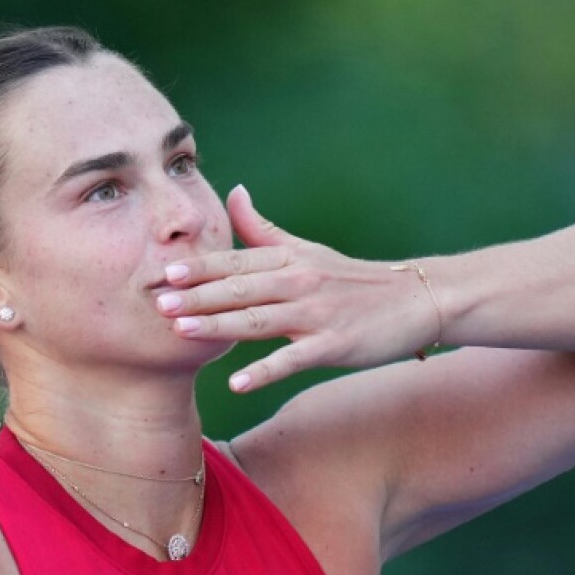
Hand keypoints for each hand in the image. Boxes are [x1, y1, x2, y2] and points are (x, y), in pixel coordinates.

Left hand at [157, 185, 436, 391]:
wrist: (417, 299)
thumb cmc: (354, 279)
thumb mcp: (307, 249)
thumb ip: (263, 227)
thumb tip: (234, 190)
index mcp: (289, 259)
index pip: (236, 262)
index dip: (200, 267)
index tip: (163, 270)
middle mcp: (299, 281)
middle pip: (240, 288)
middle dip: (197, 295)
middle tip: (157, 301)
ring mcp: (317, 313)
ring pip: (259, 319)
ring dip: (219, 325)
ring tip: (182, 331)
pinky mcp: (335, 344)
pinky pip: (294, 359)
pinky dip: (266, 371)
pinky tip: (237, 384)